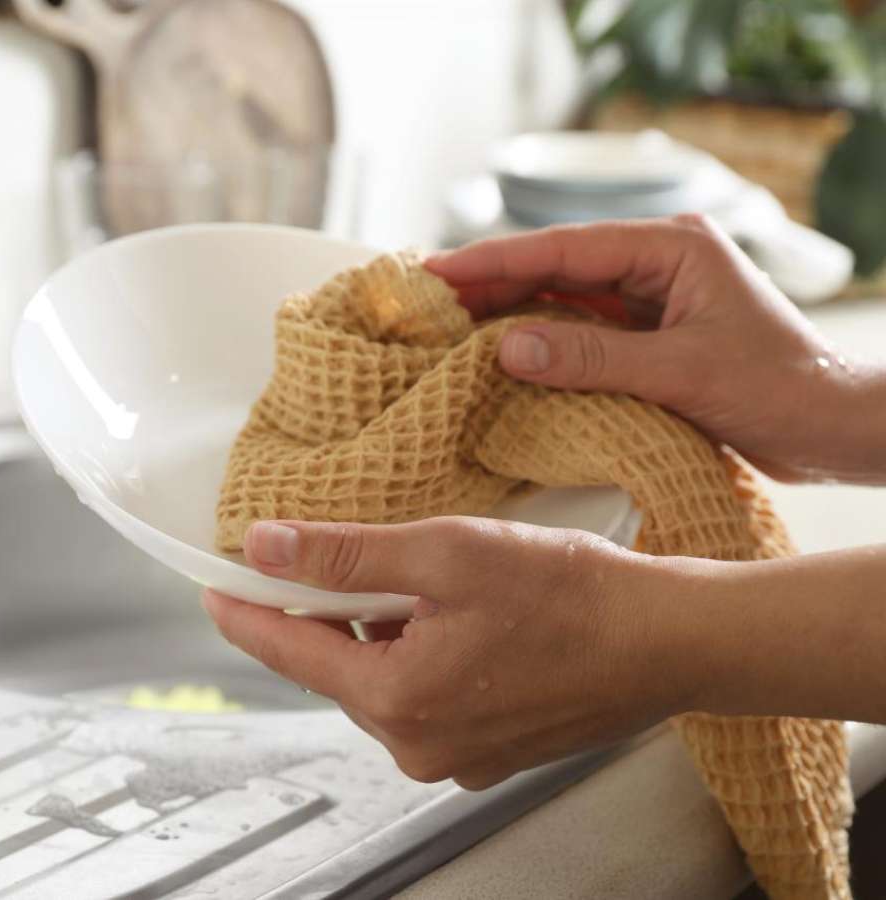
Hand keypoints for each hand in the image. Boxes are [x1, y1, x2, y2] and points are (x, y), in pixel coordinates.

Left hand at [202, 518, 694, 788]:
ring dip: (378, 631)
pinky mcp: (486, 750)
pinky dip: (416, 654)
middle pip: (337, 666)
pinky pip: (423, 698)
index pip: (291, 652)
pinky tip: (451, 615)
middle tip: (331, 556)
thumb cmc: (571, 594)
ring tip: (417, 580)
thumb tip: (264, 548)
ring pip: (381, 681)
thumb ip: (344, 557)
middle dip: (326, 612)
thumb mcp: (444, 555)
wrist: (669, 640)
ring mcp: (455, 756)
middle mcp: (419, 745)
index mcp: (398, 700)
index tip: (212, 590)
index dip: (246, 613)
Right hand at [426, 215, 885, 483]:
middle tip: (424, 297)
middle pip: (556, 267)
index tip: (437, 270)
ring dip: (508, 311)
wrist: (833, 427)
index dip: (496, 259)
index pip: (565, 247)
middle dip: (491, 282)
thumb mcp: (682, 372)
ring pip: (563, 300)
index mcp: (672, 248)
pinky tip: (498, 352)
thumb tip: (508, 347)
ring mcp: (651, 301)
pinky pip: (579, 334)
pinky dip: (539, 344)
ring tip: (445, 323)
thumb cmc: (780, 388)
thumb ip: (592, 358)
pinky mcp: (649, 337)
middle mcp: (657, 265)